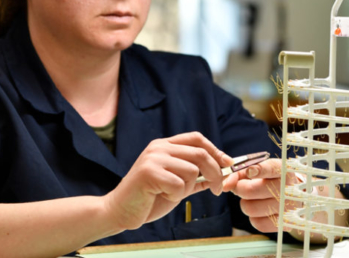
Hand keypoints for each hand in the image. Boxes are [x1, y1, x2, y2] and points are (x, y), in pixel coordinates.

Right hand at [103, 132, 232, 230]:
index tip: (227, 164)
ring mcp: (153, 158)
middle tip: (219, 189)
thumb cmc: (148, 198)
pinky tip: (162, 197)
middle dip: (215, 172)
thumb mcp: (177, 185)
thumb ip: (196, 177)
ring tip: (172, 194)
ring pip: (191, 170)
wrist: (120, 210)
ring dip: (188, 188)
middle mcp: (158, 147)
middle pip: (200, 153)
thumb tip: (222, 173)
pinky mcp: (149, 173)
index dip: (216, 150)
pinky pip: (178, 185)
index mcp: (164, 145)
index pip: (196, 138)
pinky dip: (176, 196)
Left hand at [221, 158, 299, 232]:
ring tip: (252, 198)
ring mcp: (287, 209)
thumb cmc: (271, 179)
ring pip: (250, 208)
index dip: (258, 170)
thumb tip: (225, 184)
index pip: (271, 169)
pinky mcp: (284, 224)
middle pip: (250, 191)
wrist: (296, 196)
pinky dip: (253, 216)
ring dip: (245, 203)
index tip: (249, 172)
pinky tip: (259, 208)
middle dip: (239, 188)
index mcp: (284, 171)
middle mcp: (288, 190)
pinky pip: (257, 223)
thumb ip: (241, 171)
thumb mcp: (261, 168)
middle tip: (240, 187)